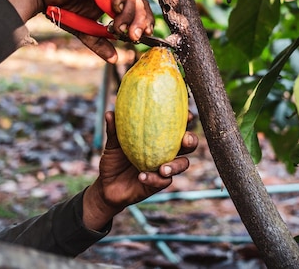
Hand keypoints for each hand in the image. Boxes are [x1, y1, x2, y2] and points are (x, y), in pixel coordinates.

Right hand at [0, 0, 154, 63]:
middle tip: (134, 35)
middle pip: (139, 3)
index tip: (145, 35)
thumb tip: (115, 59)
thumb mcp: (85, 32)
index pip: (138, 11)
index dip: (144, 21)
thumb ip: (100, 43)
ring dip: (129, 12)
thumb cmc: (63, 10)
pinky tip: (115, 8)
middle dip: (140, 20)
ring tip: (119, 27)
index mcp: (114, 5)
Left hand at [82, 111, 197, 230]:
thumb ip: (114, 130)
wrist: (107, 186)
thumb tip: (111, 113)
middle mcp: (167, 152)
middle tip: (185, 140)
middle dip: (191, 141)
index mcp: (160, 139)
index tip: (188, 115)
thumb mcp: (113, 144)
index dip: (187, 120)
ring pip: (182, 165)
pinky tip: (142, 176)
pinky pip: (163, 181)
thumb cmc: (114, 161)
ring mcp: (165, 168)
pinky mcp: (159, 183)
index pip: (178, 127)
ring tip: (163, 168)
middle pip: (189, 145)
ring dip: (176, 165)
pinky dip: (153, 179)